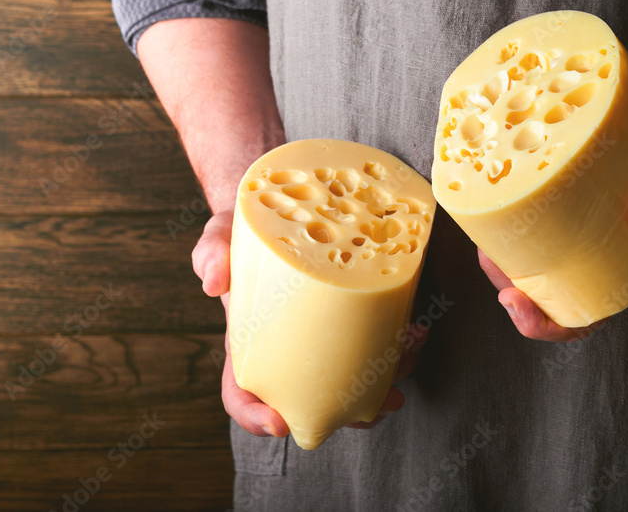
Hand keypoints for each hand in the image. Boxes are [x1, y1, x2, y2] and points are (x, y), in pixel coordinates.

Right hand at [192, 211, 421, 436]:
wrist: (287, 204)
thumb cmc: (249, 229)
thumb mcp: (222, 232)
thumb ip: (211, 252)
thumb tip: (213, 283)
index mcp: (251, 341)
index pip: (242, 393)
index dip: (255, 416)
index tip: (278, 423)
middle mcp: (291, 349)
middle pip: (312, 402)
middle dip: (346, 414)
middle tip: (373, 407)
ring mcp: (327, 338)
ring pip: (354, 382)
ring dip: (386, 383)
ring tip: (407, 354)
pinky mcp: (358, 318)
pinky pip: (380, 347)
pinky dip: (403, 347)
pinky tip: (416, 330)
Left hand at [484, 154, 627, 341]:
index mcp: (627, 282)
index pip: (577, 320)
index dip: (540, 323)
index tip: (512, 302)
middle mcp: (605, 266)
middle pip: (544, 288)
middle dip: (506, 278)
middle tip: (486, 253)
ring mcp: (596, 239)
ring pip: (541, 255)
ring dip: (509, 247)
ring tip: (486, 225)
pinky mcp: (593, 207)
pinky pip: (554, 218)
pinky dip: (530, 210)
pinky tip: (513, 188)